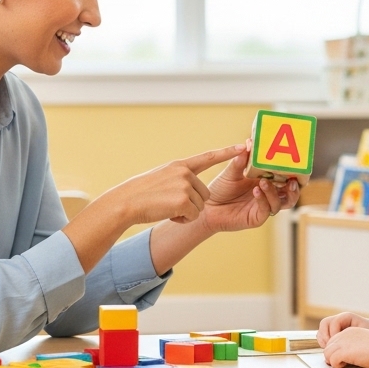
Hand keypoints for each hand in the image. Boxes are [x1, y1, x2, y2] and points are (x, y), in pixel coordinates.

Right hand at [99, 145, 244, 225]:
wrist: (126, 202)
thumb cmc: (142, 193)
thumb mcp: (162, 177)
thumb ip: (180, 178)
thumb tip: (194, 187)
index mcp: (180, 165)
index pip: (208, 157)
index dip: (226, 152)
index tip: (242, 147)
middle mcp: (185, 172)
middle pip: (204, 194)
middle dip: (192, 204)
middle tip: (171, 203)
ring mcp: (185, 185)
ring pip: (200, 207)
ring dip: (186, 213)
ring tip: (167, 207)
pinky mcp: (183, 201)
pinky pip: (193, 216)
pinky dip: (182, 220)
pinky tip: (168, 214)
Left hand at [195, 142, 299, 233]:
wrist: (208, 207)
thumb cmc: (220, 188)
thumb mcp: (231, 171)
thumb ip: (241, 159)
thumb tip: (249, 143)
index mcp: (266, 181)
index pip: (286, 178)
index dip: (294, 173)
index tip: (295, 164)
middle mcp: (268, 195)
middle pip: (290, 193)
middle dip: (294, 187)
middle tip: (291, 179)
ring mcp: (263, 207)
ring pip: (281, 203)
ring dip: (274, 192)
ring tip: (263, 182)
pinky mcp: (256, 218)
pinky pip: (266, 210)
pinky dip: (263, 199)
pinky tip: (256, 191)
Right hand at [317, 312, 368, 347]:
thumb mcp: (365, 334)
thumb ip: (354, 339)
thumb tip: (342, 346)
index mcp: (347, 317)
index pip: (334, 322)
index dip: (334, 333)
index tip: (339, 344)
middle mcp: (338, 319)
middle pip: (324, 323)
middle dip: (325, 336)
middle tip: (331, 347)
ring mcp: (334, 325)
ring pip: (321, 329)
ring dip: (323, 340)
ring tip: (330, 349)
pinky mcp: (332, 332)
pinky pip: (322, 335)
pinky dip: (323, 342)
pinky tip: (330, 350)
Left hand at [322, 326, 368, 367]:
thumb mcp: (363, 342)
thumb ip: (353, 346)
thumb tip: (346, 358)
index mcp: (349, 332)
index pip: (333, 341)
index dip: (335, 351)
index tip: (343, 358)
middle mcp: (343, 335)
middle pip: (328, 347)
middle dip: (332, 356)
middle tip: (341, 363)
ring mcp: (342, 342)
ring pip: (327, 353)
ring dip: (333, 361)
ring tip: (343, 364)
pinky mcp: (343, 351)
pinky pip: (332, 360)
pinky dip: (337, 365)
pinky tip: (346, 365)